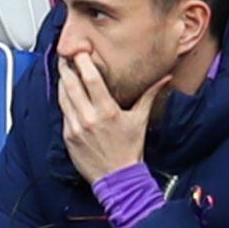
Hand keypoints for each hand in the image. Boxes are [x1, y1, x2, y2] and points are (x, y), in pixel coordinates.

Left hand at [57, 53, 171, 184]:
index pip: (91, 79)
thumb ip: (150, 95)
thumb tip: (165, 78)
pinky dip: (63, 100)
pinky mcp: (68, 136)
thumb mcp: (140, 120)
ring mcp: (75, 127)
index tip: (81, 50)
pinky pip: (63, 112)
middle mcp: (89, 117)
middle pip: (71, 84)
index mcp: (107, 111)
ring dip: (62, 81)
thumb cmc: (130, 149)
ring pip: (63, 97)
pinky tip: (66, 93)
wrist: (117, 177)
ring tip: (64, 70)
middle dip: (67, 67)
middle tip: (66, 55)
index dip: (83, 62)